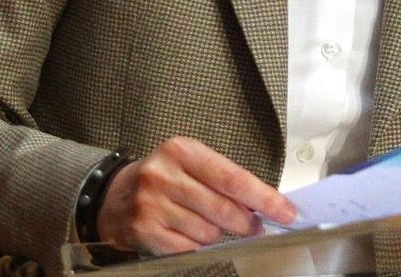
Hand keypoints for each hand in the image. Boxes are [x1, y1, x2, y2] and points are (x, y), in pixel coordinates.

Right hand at [96, 137, 296, 254]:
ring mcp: (151, 205)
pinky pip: (187, 249)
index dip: (264, 198)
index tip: (286, 212)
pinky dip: (196, 246)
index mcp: (182, 151)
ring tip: (206, 224)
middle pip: (223, 209)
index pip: (233, 178)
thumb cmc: (164, 178)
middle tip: (254, 227)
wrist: (113, 196)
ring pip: (207, 232)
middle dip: (246, 223)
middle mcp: (164, 175)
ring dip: (217, 234)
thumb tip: (264, 205)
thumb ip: (224, 180)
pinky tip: (188, 234)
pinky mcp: (143, 231)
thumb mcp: (190, 165)